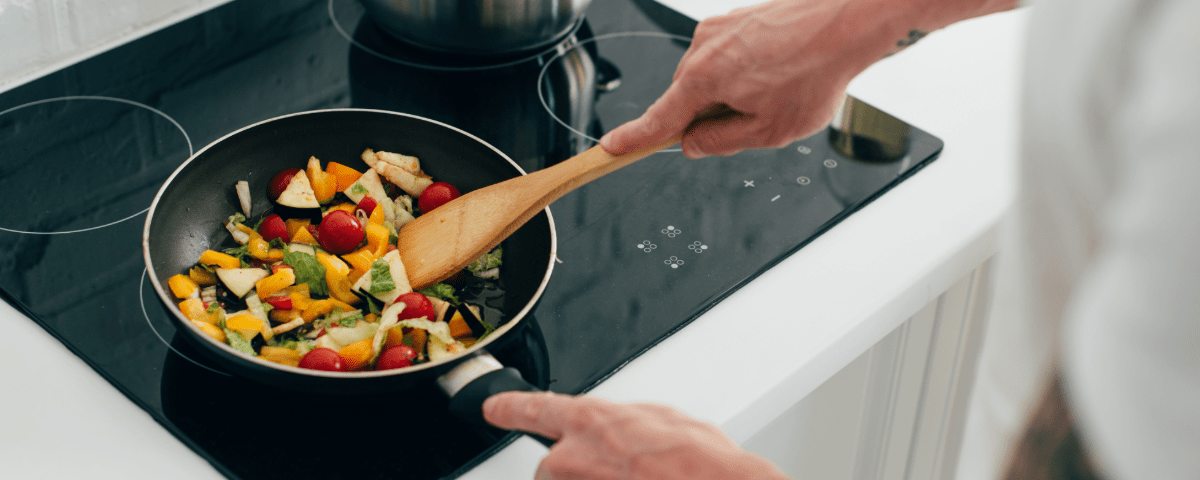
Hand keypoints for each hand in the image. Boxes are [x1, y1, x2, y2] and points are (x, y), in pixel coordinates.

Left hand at [483, 391, 789, 479]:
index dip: (510, 408)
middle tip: (615, 474)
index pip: (534, 409)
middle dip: (573, 472)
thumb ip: (629, 422)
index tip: (494, 408)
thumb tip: (626, 428)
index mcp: (591, 423)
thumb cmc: (701, 463)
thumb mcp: (666, 420)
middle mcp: (573, 460)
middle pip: (550, 468)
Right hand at [598, 0, 918, 158]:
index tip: (610, 148)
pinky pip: (728, 56)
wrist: (847, 21)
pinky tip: (781, 72)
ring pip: (710, 77)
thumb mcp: (768, 130)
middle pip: (687, 99)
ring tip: (778, 90)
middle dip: (710, 116)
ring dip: (733, 92)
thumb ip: (721, 141)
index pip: (658, 119)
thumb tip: (694, 144)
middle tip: (756, 119)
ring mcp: (719, 29)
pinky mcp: (736, 19)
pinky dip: (747, 71)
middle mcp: (702, 48)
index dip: (633, 139)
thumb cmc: (815, 71)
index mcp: (703, 79)